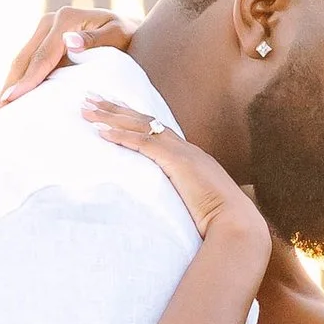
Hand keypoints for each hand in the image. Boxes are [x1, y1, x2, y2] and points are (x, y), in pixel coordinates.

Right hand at [0, 4, 133, 108]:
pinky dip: (15, 84)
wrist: (129, 29)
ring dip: (5, 88)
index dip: (26, 79)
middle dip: (7, 87)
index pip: (42, 56)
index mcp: (65, 19)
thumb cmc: (129, 35)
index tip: (11, 99)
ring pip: (20, 63)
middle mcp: (49, 22)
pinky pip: (26, 65)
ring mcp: (43, 32)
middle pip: (24, 60)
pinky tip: (2, 102)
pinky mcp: (43, 43)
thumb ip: (97, 40)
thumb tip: (71, 42)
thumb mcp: (119, 34)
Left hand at [81, 98, 270, 261]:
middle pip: (145, 120)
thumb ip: (184, 200)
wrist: (237, 226)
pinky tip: (100, 131)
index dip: (133, 119)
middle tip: (90, 97)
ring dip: (111, 116)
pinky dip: (120, 135)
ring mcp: (182, 152)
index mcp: (191, 157)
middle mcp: (186, 148)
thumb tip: (168, 210)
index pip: (157, 130)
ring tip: (86, 108)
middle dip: (116, 107)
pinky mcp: (176, 161)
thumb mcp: (198, 207)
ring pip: (141, 125)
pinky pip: (143, 143)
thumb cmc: (221, 224)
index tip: (112, 110)